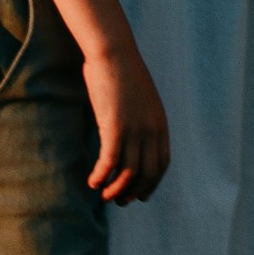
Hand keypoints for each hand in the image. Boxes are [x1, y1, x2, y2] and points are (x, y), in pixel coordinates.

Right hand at [82, 32, 170, 202]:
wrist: (114, 53)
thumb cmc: (123, 73)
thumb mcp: (141, 100)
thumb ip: (142, 121)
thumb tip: (134, 139)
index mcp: (160, 124)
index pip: (161, 165)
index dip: (151, 184)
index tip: (139, 195)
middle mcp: (151, 130)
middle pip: (146, 174)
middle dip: (133, 193)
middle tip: (119, 201)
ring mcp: (134, 129)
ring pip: (127, 173)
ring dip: (115, 190)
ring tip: (104, 195)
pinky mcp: (114, 127)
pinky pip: (108, 163)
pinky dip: (100, 177)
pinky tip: (92, 182)